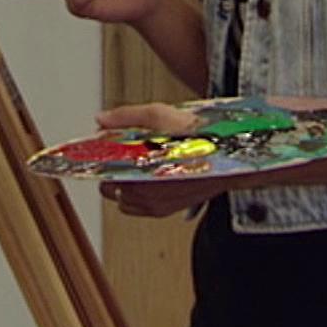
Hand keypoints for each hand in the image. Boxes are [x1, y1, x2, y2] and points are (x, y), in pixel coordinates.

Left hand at [97, 102, 227, 216]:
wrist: (230, 155)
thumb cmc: (200, 135)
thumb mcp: (160, 115)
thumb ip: (127, 117)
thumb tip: (102, 120)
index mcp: (140, 166)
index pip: (102, 166)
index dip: (98, 155)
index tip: (95, 148)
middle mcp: (143, 191)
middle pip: (107, 184)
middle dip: (112, 169)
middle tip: (122, 153)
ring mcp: (153, 204)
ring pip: (120, 198)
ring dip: (122, 184)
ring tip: (137, 165)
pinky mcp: (163, 211)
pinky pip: (134, 208)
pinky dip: (134, 196)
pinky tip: (146, 179)